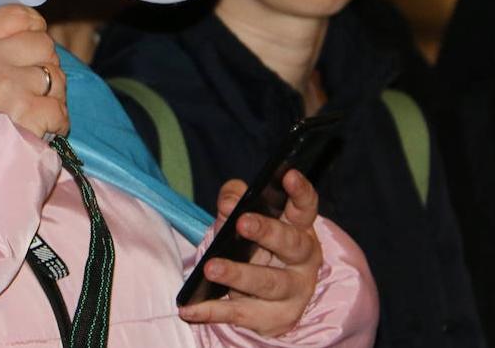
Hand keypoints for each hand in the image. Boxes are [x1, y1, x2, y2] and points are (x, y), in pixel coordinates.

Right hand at [0, 5, 67, 138]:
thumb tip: (37, 35)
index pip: (16, 15)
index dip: (34, 27)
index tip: (34, 46)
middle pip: (44, 44)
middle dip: (47, 68)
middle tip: (31, 91)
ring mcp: (7, 84)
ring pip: (56, 76)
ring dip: (54, 97)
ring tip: (33, 114)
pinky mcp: (27, 111)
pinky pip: (59, 108)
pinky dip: (56, 124)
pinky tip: (39, 131)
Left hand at [180, 170, 322, 335]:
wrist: (265, 301)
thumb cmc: (254, 247)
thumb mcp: (245, 221)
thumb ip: (235, 202)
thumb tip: (229, 203)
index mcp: (299, 229)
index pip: (305, 208)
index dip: (300, 192)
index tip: (289, 175)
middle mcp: (302, 261)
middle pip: (291, 244)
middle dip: (267, 232)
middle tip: (243, 222)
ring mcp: (291, 292)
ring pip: (268, 283)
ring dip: (238, 274)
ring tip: (211, 268)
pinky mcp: (271, 318)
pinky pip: (239, 313)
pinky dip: (212, 311)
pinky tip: (189, 307)